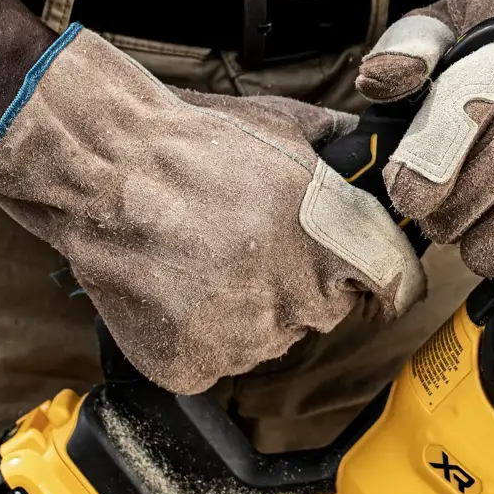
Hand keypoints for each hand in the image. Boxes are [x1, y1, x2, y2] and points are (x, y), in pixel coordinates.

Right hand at [0, 26, 424, 393]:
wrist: (104, 173)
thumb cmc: (191, 145)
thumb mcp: (282, 126)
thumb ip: (335, 145)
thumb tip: (365, 143)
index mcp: (333, 246)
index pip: (389, 286)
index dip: (372, 274)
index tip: (359, 272)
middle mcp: (296, 302)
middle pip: (323, 311)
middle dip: (299, 283)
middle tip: (251, 245)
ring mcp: (243, 342)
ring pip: (267, 338)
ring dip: (248, 310)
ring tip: (203, 259)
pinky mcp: (193, 367)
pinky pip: (213, 360)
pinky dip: (198, 334)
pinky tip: (176, 288)